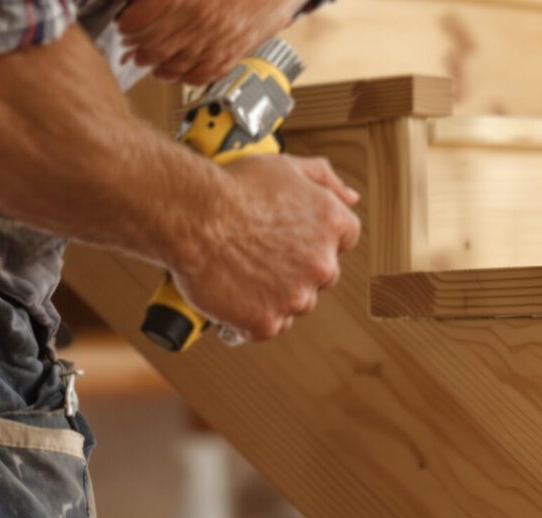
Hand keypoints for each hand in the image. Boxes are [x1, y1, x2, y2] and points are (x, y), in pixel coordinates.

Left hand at [117, 0, 302, 85]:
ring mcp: (217, 42)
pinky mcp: (233, 54)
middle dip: (138, 48)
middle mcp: (199, 24)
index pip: (141, 20)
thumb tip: (148, 2)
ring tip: (148, 61)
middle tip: (131, 46)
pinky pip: (203, 74)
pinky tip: (174, 73)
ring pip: (175, 65)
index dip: (128, 25)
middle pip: (154, 45)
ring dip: (157, 65)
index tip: (124, 24)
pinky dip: (185, 77)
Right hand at [169, 154, 359, 342]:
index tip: (293, 237)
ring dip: (274, 296)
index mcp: (331, 224)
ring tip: (240, 276)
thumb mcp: (284, 166)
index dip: (316, 238)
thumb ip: (324, 179)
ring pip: (294, 304)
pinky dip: (246, 322)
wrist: (190, 214)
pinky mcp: (266, 321)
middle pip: (321, 276)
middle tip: (261, 256)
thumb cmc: (232, 186)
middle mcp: (321, 264)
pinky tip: (228, 303)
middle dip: (297, 269)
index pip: (344, 239)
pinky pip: (264, 328)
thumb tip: (351, 197)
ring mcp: (295, 296)